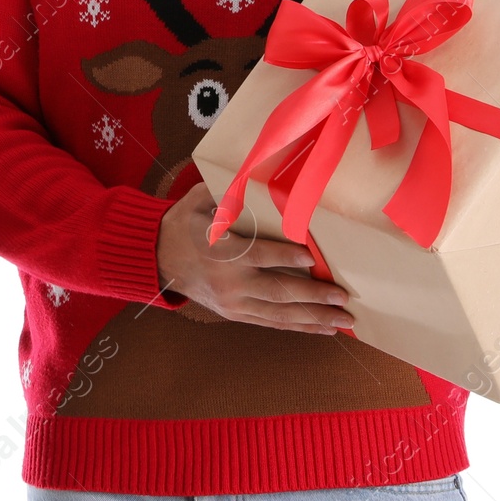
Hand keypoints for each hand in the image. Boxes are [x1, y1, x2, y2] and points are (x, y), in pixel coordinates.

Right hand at [155, 182, 353, 332]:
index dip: (286, 258)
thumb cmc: (184, 224)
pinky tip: (319, 327)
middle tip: (342, 296)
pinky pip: (270, 323)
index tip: (312, 257)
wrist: (157, 258)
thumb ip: (227, 193)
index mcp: (222, 253)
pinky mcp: (235, 314)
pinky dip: (297, 326)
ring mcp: (233, 303)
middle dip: (313, 296)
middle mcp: (230, 283)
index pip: (259, 256)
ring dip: (312, 318)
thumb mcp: (199, 202)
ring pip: (278, 314)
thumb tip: (256, 173)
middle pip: (277, 291)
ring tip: (341, 320)